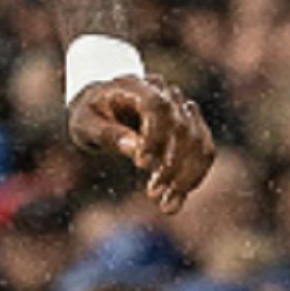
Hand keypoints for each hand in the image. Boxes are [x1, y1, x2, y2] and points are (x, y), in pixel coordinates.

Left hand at [68, 74, 214, 213]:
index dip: (154, 136)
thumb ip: (109, 134)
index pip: (157, 107)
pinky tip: (176, 200)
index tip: (141, 165)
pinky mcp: (191, 128)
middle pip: (182, 127)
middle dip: (171, 165)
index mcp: (136, 85)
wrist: (103, 108)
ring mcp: (182, 109)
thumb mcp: (85, 123)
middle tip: (152, 194)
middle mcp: (165, 93)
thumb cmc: (90, 114)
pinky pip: (204, 151)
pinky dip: (193, 177)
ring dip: (187, 177)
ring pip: (199, 142)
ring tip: (167, 205)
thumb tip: (136, 150)